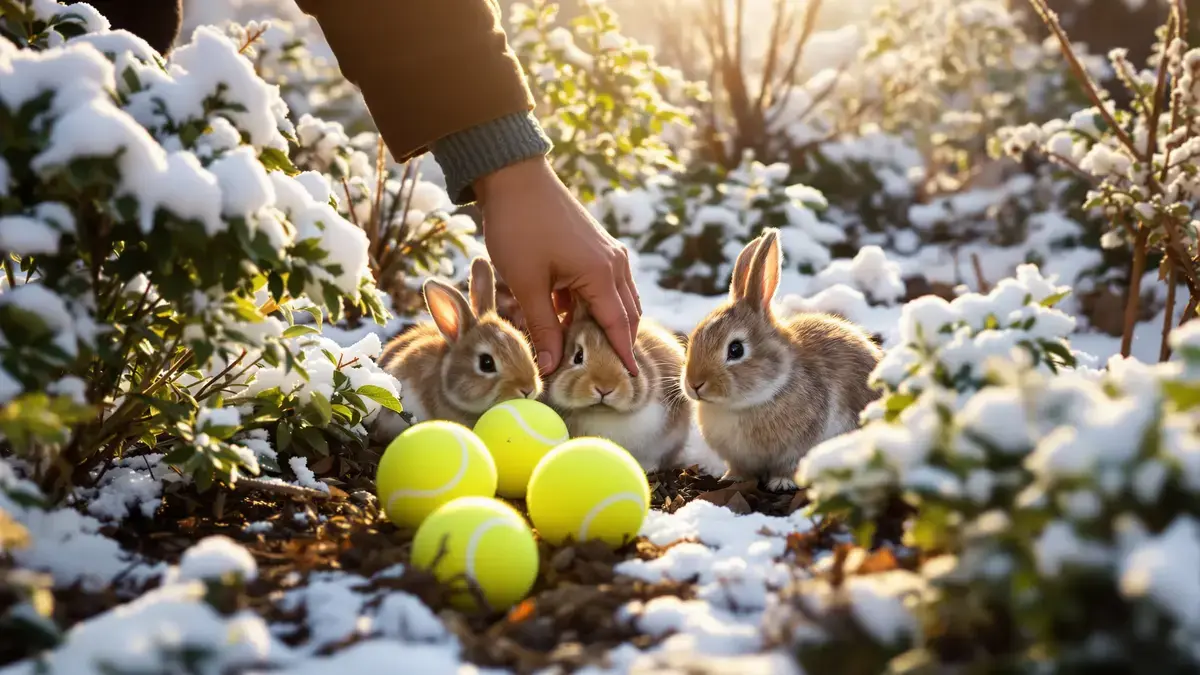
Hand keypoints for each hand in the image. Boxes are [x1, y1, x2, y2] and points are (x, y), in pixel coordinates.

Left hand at [475, 156, 640, 375]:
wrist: (514, 178)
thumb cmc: (519, 228)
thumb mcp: (527, 284)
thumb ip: (542, 328)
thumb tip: (551, 367)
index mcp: (602, 274)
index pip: (619, 326)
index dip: (622, 356)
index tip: (629, 381)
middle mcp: (614, 264)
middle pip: (625, 315)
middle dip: (617, 344)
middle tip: (607, 373)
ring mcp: (607, 254)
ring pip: (615, 301)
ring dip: (603, 325)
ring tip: (588, 352)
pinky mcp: (595, 248)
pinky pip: (601, 286)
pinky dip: (592, 307)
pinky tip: (569, 322)